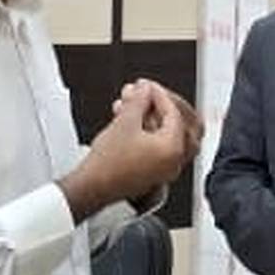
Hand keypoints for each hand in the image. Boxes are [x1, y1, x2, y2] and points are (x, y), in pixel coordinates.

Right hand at [60, 81, 192, 219]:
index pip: (174, 114)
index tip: (146, 87)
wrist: (92, 187)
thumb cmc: (108, 165)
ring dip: (154, 117)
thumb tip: (146, 90)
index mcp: (173, 149)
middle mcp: (175, 161)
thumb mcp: (125, 122)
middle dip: (163, 105)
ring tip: (133, 105)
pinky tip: (130, 121)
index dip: (159, 95)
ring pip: (169, 135)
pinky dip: (149, 131)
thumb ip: (140, 101)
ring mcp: (166, 168)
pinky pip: (159, 146)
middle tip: (149, 94)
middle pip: (182, 124)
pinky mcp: (154, 172)